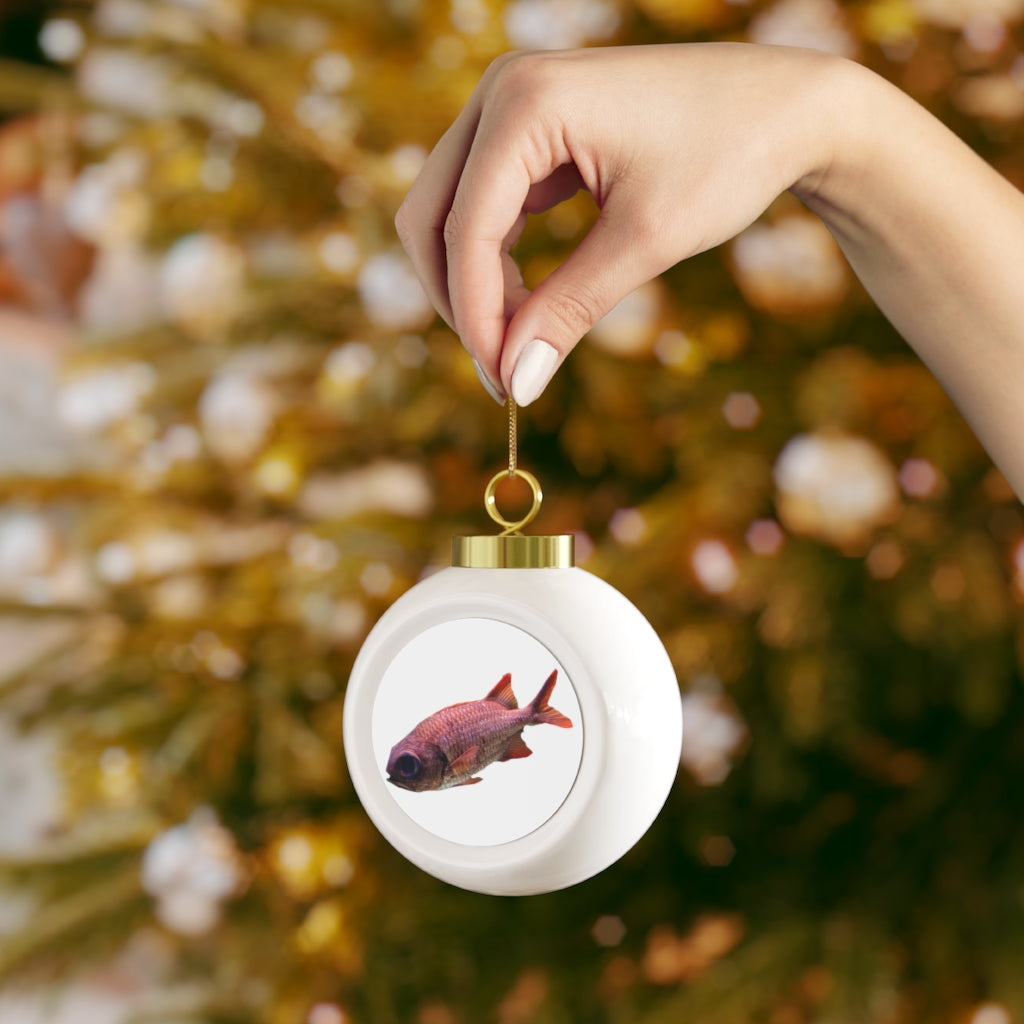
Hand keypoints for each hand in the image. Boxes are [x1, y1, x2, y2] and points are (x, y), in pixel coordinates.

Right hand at [395, 43, 843, 404]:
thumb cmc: (728, 157)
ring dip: (474, 283)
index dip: (476, 317)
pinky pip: (484, 204)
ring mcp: (512, 105)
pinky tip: (530, 303)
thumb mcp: (645, 242)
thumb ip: (569, 310)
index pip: (465, 230)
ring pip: (450, 213)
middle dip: (459, 300)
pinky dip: (496, 259)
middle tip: (503, 369)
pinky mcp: (529, 128)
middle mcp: (502, 91)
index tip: (504, 383)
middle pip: (430, 216)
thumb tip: (517, 382)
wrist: (787, 107)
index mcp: (525, 103)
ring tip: (523, 342)